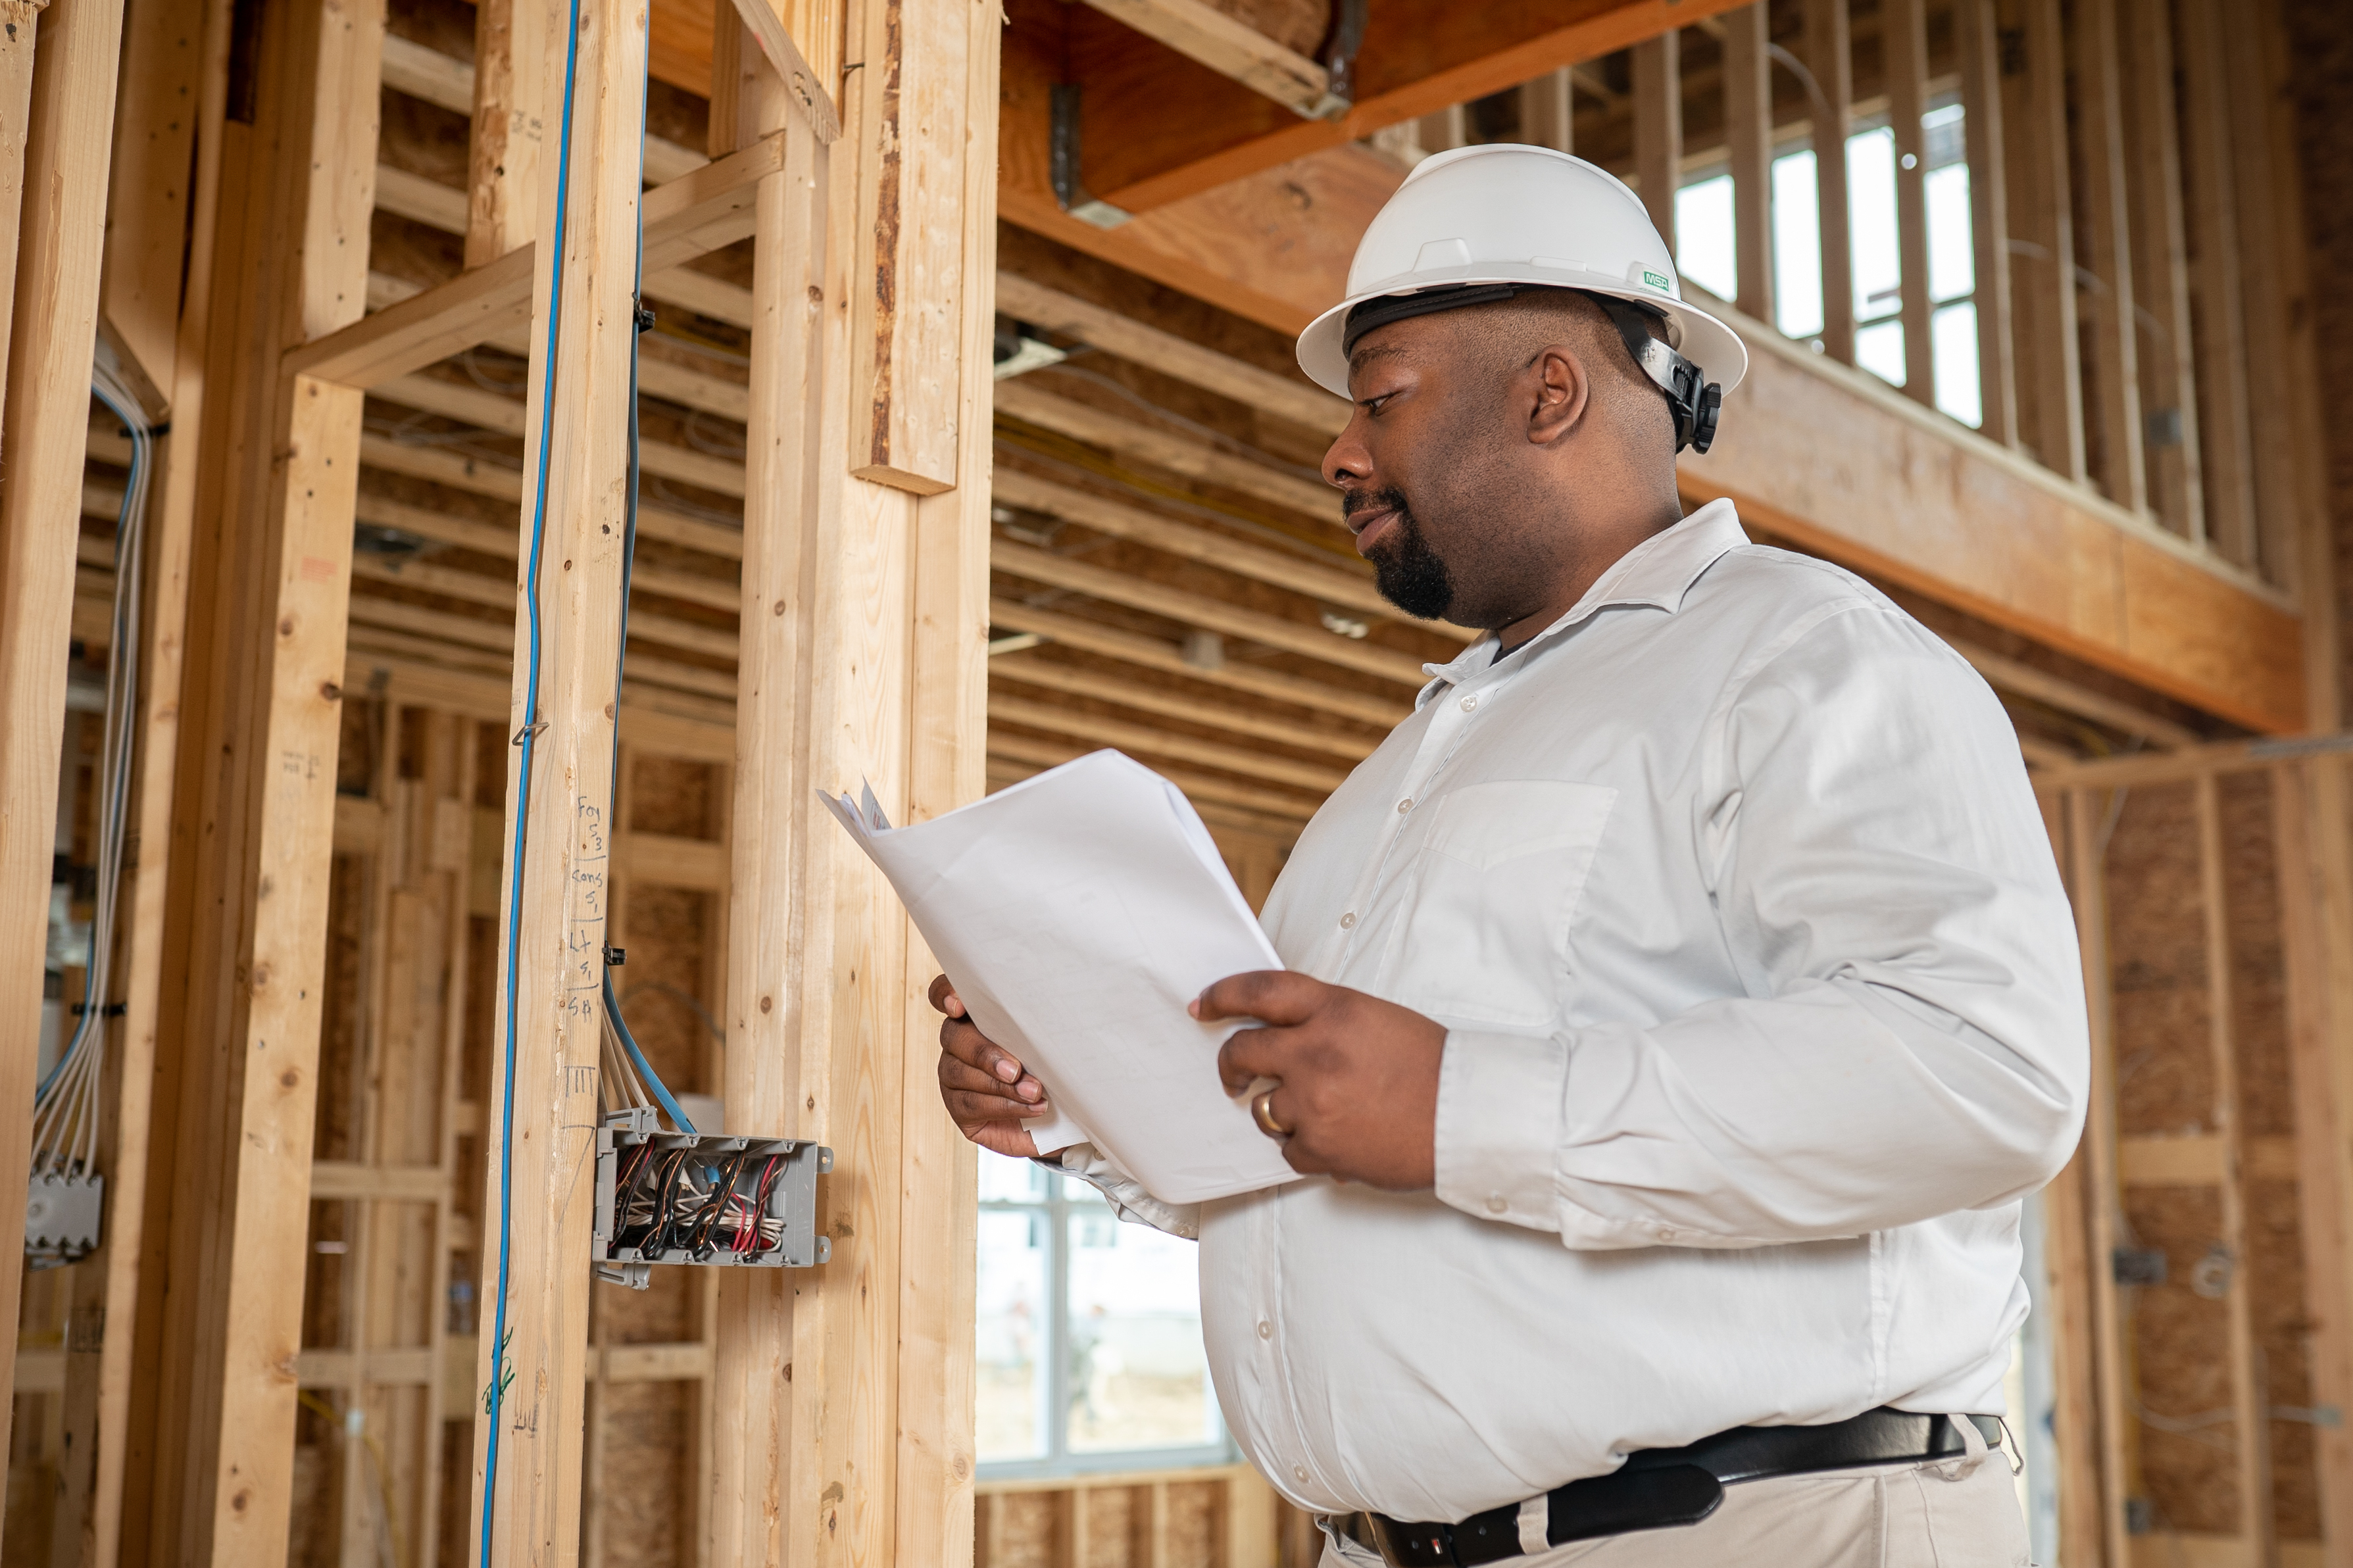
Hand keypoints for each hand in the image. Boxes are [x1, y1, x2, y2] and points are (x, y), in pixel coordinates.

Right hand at [930, 974, 1053, 1158]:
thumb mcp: (1048, 1042)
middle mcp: (959, 1042)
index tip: (958, 1006)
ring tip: (1033, 1091)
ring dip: (1001, 1085)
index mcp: (978, 1016)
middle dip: (985, 1053)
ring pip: (960, 1073)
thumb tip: (1048, 1022)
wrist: (1058, 1113)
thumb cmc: (1051, 1068)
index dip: (945, 994)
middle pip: (954, 1036)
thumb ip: (1037, 1027)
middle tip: (1015, 1070)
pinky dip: (1005, 1106)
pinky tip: (1032, 1107)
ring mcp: (953, 1075)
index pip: (946, 993)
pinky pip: (971, 1104)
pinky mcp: (958, 1107)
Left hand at [1198, 971, 1444, 1188]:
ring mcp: (1314, 1102)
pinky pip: (1288, 1150)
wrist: (1466, 1117)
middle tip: (1234, 1075)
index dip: (1223, 996)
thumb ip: (1327, 1021)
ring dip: (1280, 1112)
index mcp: (1334, 1010)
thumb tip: (1285, 1035)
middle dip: (1231, 1065)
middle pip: (1242, 1052)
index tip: (1203, 1005)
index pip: (1259, 991)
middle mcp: (1316, 1052)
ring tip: (1319, 1113)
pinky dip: (1307, 1147)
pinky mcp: (1321, 1147)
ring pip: (1263, 1109)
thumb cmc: (1431, 1066)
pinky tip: (1338, 1139)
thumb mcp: (1377, 1019)